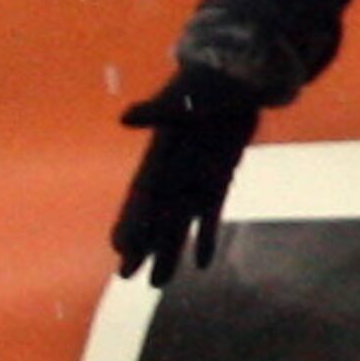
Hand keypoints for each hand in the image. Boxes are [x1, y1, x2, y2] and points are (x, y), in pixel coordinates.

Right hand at [111, 70, 260, 283]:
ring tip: (157, 284)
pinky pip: (210, 214)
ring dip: (169, 251)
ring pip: (179, 223)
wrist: (240, 76)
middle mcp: (175, 172)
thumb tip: (125, 117)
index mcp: (161, 155)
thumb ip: (156, 111)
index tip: (119, 249)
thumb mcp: (183, 97)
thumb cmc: (208, 83)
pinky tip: (201, 264)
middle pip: (156, 217)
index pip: (141, 196)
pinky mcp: (219, 177)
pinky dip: (205, 237)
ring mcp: (196, 177)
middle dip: (143, 247)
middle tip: (126, 277)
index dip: (131, 222)